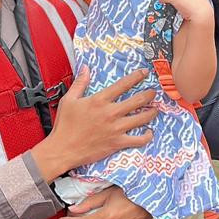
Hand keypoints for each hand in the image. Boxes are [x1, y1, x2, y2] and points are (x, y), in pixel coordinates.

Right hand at [30, 69, 155, 180]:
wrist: (62, 149)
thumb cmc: (64, 125)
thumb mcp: (68, 100)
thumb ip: (80, 83)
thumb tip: (86, 68)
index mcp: (99, 100)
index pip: (123, 85)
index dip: (136, 77)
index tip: (144, 72)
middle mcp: (110, 113)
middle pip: (138, 100)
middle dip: (149, 94)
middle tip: (154, 92)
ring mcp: (116, 128)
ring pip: (142, 118)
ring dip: (152, 112)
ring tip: (155, 109)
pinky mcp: (117, 143)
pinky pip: (138, 139)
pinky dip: (146, 136)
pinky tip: (149, 132)